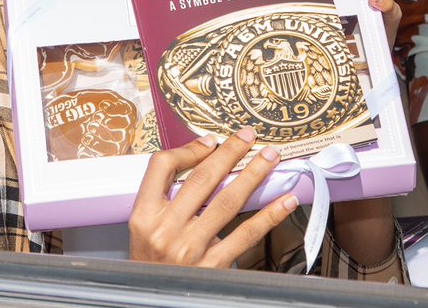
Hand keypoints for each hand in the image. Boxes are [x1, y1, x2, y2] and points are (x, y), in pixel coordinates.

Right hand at [129, 127, 298, 266]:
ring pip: (227, 201)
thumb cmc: (151, 263)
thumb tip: (200, 160)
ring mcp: (191, 248)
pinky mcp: (214, 267)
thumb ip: (164, 197)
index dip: (188, 149)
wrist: (153, 301)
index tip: (210, 142)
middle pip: (202, 180)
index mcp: (143, 216)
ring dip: (253, 175)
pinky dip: (269, 216)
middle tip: (248, 136)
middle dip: (229, 153)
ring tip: (270, 157)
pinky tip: (285, 201)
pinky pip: (246, 234)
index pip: (162, 167)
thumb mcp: (143, 228)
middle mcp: (166, 230)